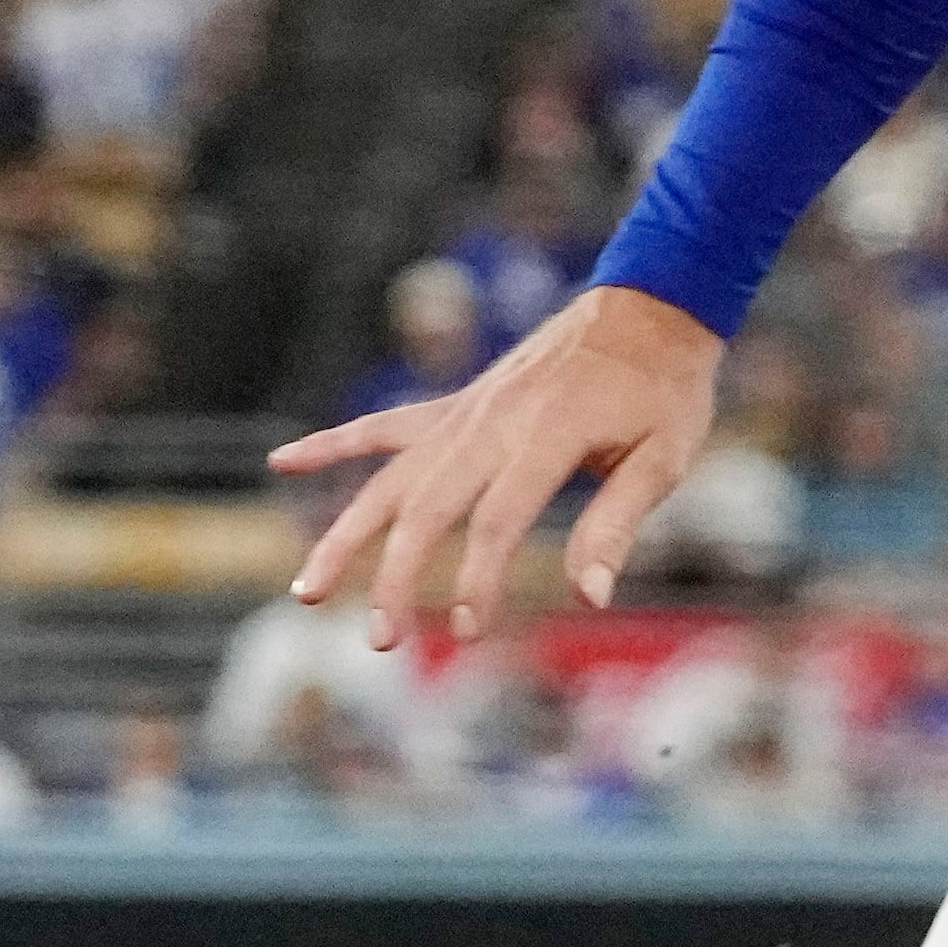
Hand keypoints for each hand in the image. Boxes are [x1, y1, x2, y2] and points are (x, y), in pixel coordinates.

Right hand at [267, 285, 723, 648]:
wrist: (649, 306)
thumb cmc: (665, 389)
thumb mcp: (663, 457)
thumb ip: (618, 523)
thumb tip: (589, 596)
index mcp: (545, 436)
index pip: (497, 521)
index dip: (478, 580)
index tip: (468, 631)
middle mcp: (491, 422)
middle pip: (425, 508)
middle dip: (395, 577)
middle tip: (380, 640)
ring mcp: (465, 412)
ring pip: (388, 479)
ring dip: (346, 535)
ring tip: (306, 590)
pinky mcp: (457, 406)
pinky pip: (384, 427)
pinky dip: (332, 443)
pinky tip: (282, 462)